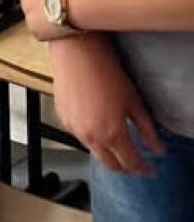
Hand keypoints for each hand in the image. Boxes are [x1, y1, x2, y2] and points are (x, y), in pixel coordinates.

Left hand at [21, 0, 81, 38]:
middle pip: (35, 2)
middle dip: (47, 3)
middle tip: (66, 2)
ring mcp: (29, 15)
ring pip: (38, 18)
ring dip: (49, 17)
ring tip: (67, 14)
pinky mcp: (37, 31)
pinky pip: (42, 33)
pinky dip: (51, 32)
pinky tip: (63, 27)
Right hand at [50, 34, 164, 175]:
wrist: (76, 53)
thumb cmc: (105, 71)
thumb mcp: (134, 101)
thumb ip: (147, 130)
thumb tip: (157, 148)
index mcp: (111, 132)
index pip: (130, 162)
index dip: (143, 168)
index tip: (150, 169)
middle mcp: (90, 136)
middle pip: (111, 165)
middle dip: (126, 167)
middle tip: (137, 163)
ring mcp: (74, 129)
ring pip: (95, 153)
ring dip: (109, 155)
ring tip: (120, 146)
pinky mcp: (64, 121)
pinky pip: (82, 139)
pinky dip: (94, 140)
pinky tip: (101, 129)